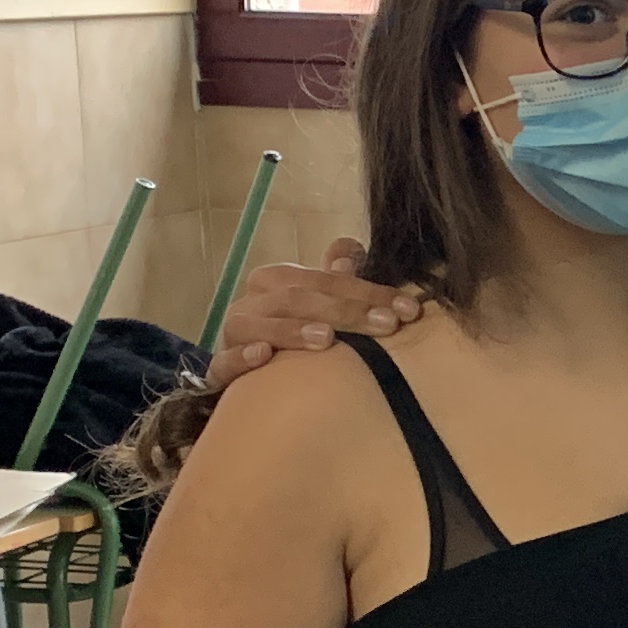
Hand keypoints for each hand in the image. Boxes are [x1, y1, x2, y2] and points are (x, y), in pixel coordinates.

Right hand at [207, 236, 420, 389]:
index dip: (369, 292)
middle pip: (298, 298)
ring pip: (257, 324)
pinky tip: (263, 356)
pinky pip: (223, 363)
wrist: (252, 381)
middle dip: (345, 311)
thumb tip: (351, 246)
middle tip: (386, 325)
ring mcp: (234, 335)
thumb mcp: (319, 306)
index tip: (408, 310)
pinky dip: (241, 358)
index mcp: (278, 282)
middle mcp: (253, 302)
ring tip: (326, 339)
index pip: (327, 280)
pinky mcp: (219, 371)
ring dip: (292, 330)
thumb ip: (335, 278)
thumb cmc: (295, 337)